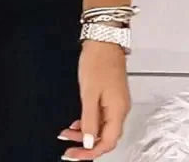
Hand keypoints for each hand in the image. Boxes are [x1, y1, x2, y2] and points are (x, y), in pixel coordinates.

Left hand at [58, 41, 130, 158]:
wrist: (103, 39)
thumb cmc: (97, 60)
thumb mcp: (89, 92)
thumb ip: (89, 119)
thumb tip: (89, 141)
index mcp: (118, 110)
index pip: (108, 142)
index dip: (91, 152)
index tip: (75, 155)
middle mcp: (120, 108)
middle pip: (105, 137)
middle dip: (86, 145)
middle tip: (68, 148)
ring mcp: (117, 102)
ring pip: (102, 126)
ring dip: (85, 133)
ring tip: (67, 133)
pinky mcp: (111, 95)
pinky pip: (101, 116)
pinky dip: (89, 121)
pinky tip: (78, 122)